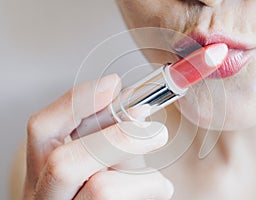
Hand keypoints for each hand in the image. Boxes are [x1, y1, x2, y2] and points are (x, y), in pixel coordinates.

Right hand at [24, 74, 173, 198]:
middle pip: (64, 164)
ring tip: (154, 171)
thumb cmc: (99, 183)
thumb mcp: (97, 155)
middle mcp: (45, 194)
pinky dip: (151, 187)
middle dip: (116, 139)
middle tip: (155, 131)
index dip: (77, 102)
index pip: (42, 128)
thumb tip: (135, 108)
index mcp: (40, 167)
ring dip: (139, 170)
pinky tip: (158, 186)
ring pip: (102, 189)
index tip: (112, 84)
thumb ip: (110, 132)